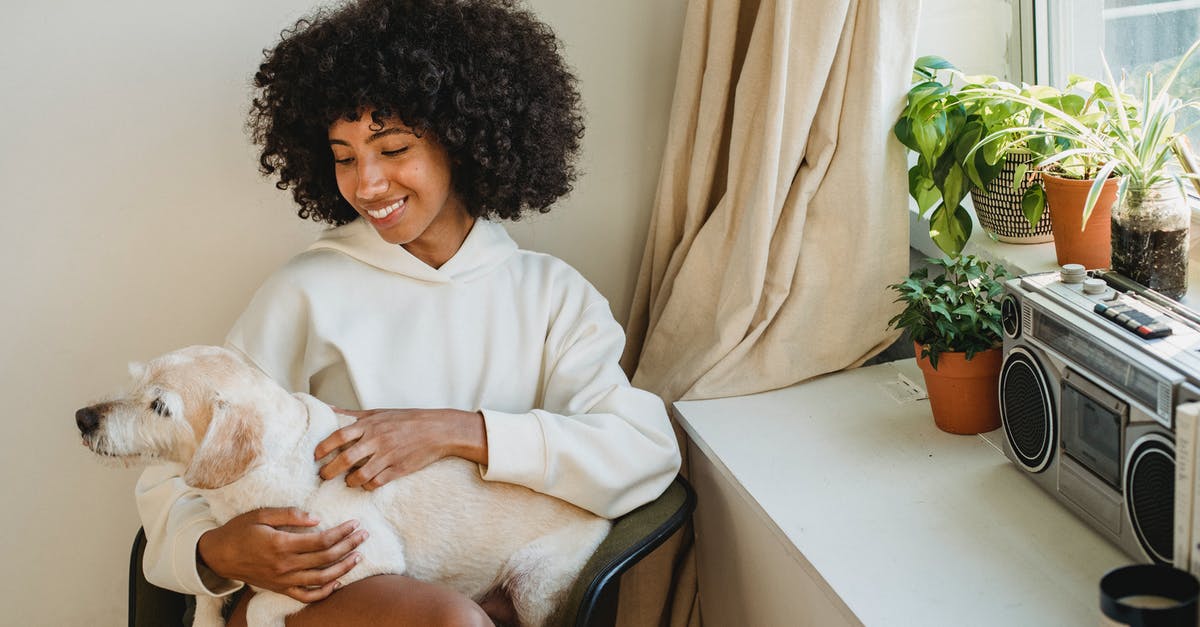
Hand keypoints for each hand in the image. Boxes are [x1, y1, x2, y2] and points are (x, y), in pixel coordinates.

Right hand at [197, 508, 367, 602]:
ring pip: (321, 578)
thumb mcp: (261, 514)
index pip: (321, 540)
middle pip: (326, 558)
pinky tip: (337, 582)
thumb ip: (290, 515)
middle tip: (363, 535)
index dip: (341, 532)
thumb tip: (317, 518)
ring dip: (343, 568)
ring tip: (358, 556)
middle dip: (348, 546)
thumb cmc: (240, 530)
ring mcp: (283, 580)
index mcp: (281, 544)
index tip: (355, 524)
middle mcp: (284, 565)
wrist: (219, 555)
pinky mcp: (279, 589)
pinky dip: (324, 591)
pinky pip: (306, 596)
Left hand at [315, 408, 485, 489]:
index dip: (324, 447)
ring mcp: (388, 455)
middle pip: (345, 458)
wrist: (438, 430)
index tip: (316, 456)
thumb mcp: (379, 412)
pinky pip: (376, 482)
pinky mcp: (398, 469)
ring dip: (349, 481)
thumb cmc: (406, 419)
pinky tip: (366, 484)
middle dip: (330, 471)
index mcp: (370, 424)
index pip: (339, 436)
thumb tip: (329, 409)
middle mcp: (377, 439)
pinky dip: (367, 486)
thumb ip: (353, 414)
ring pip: (360, 475)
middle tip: (323, 476)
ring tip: (347, 481)